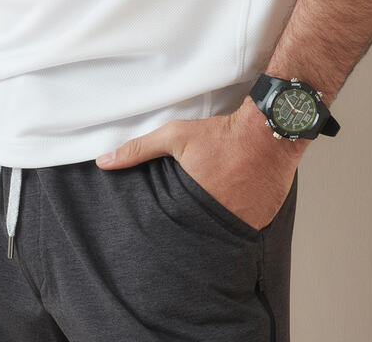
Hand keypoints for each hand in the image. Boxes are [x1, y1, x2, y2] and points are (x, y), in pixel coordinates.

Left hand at [95, 99, 308, 230]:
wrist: (268, 131)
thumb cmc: (221, 134)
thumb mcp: (175, 136)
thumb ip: (138, 149)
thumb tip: (103, 162)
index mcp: (192, 206)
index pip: (173, 233)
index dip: (168, 235)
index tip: (164, 237)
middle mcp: (218, 221)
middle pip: (198, 239)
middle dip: (191, 236)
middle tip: (187, 231)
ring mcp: (242, 225)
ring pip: (223, 238)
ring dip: (215, 233)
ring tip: (210, 225)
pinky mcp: (262, 223)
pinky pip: (246, 232)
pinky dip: (238, 225)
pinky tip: (235, 215)